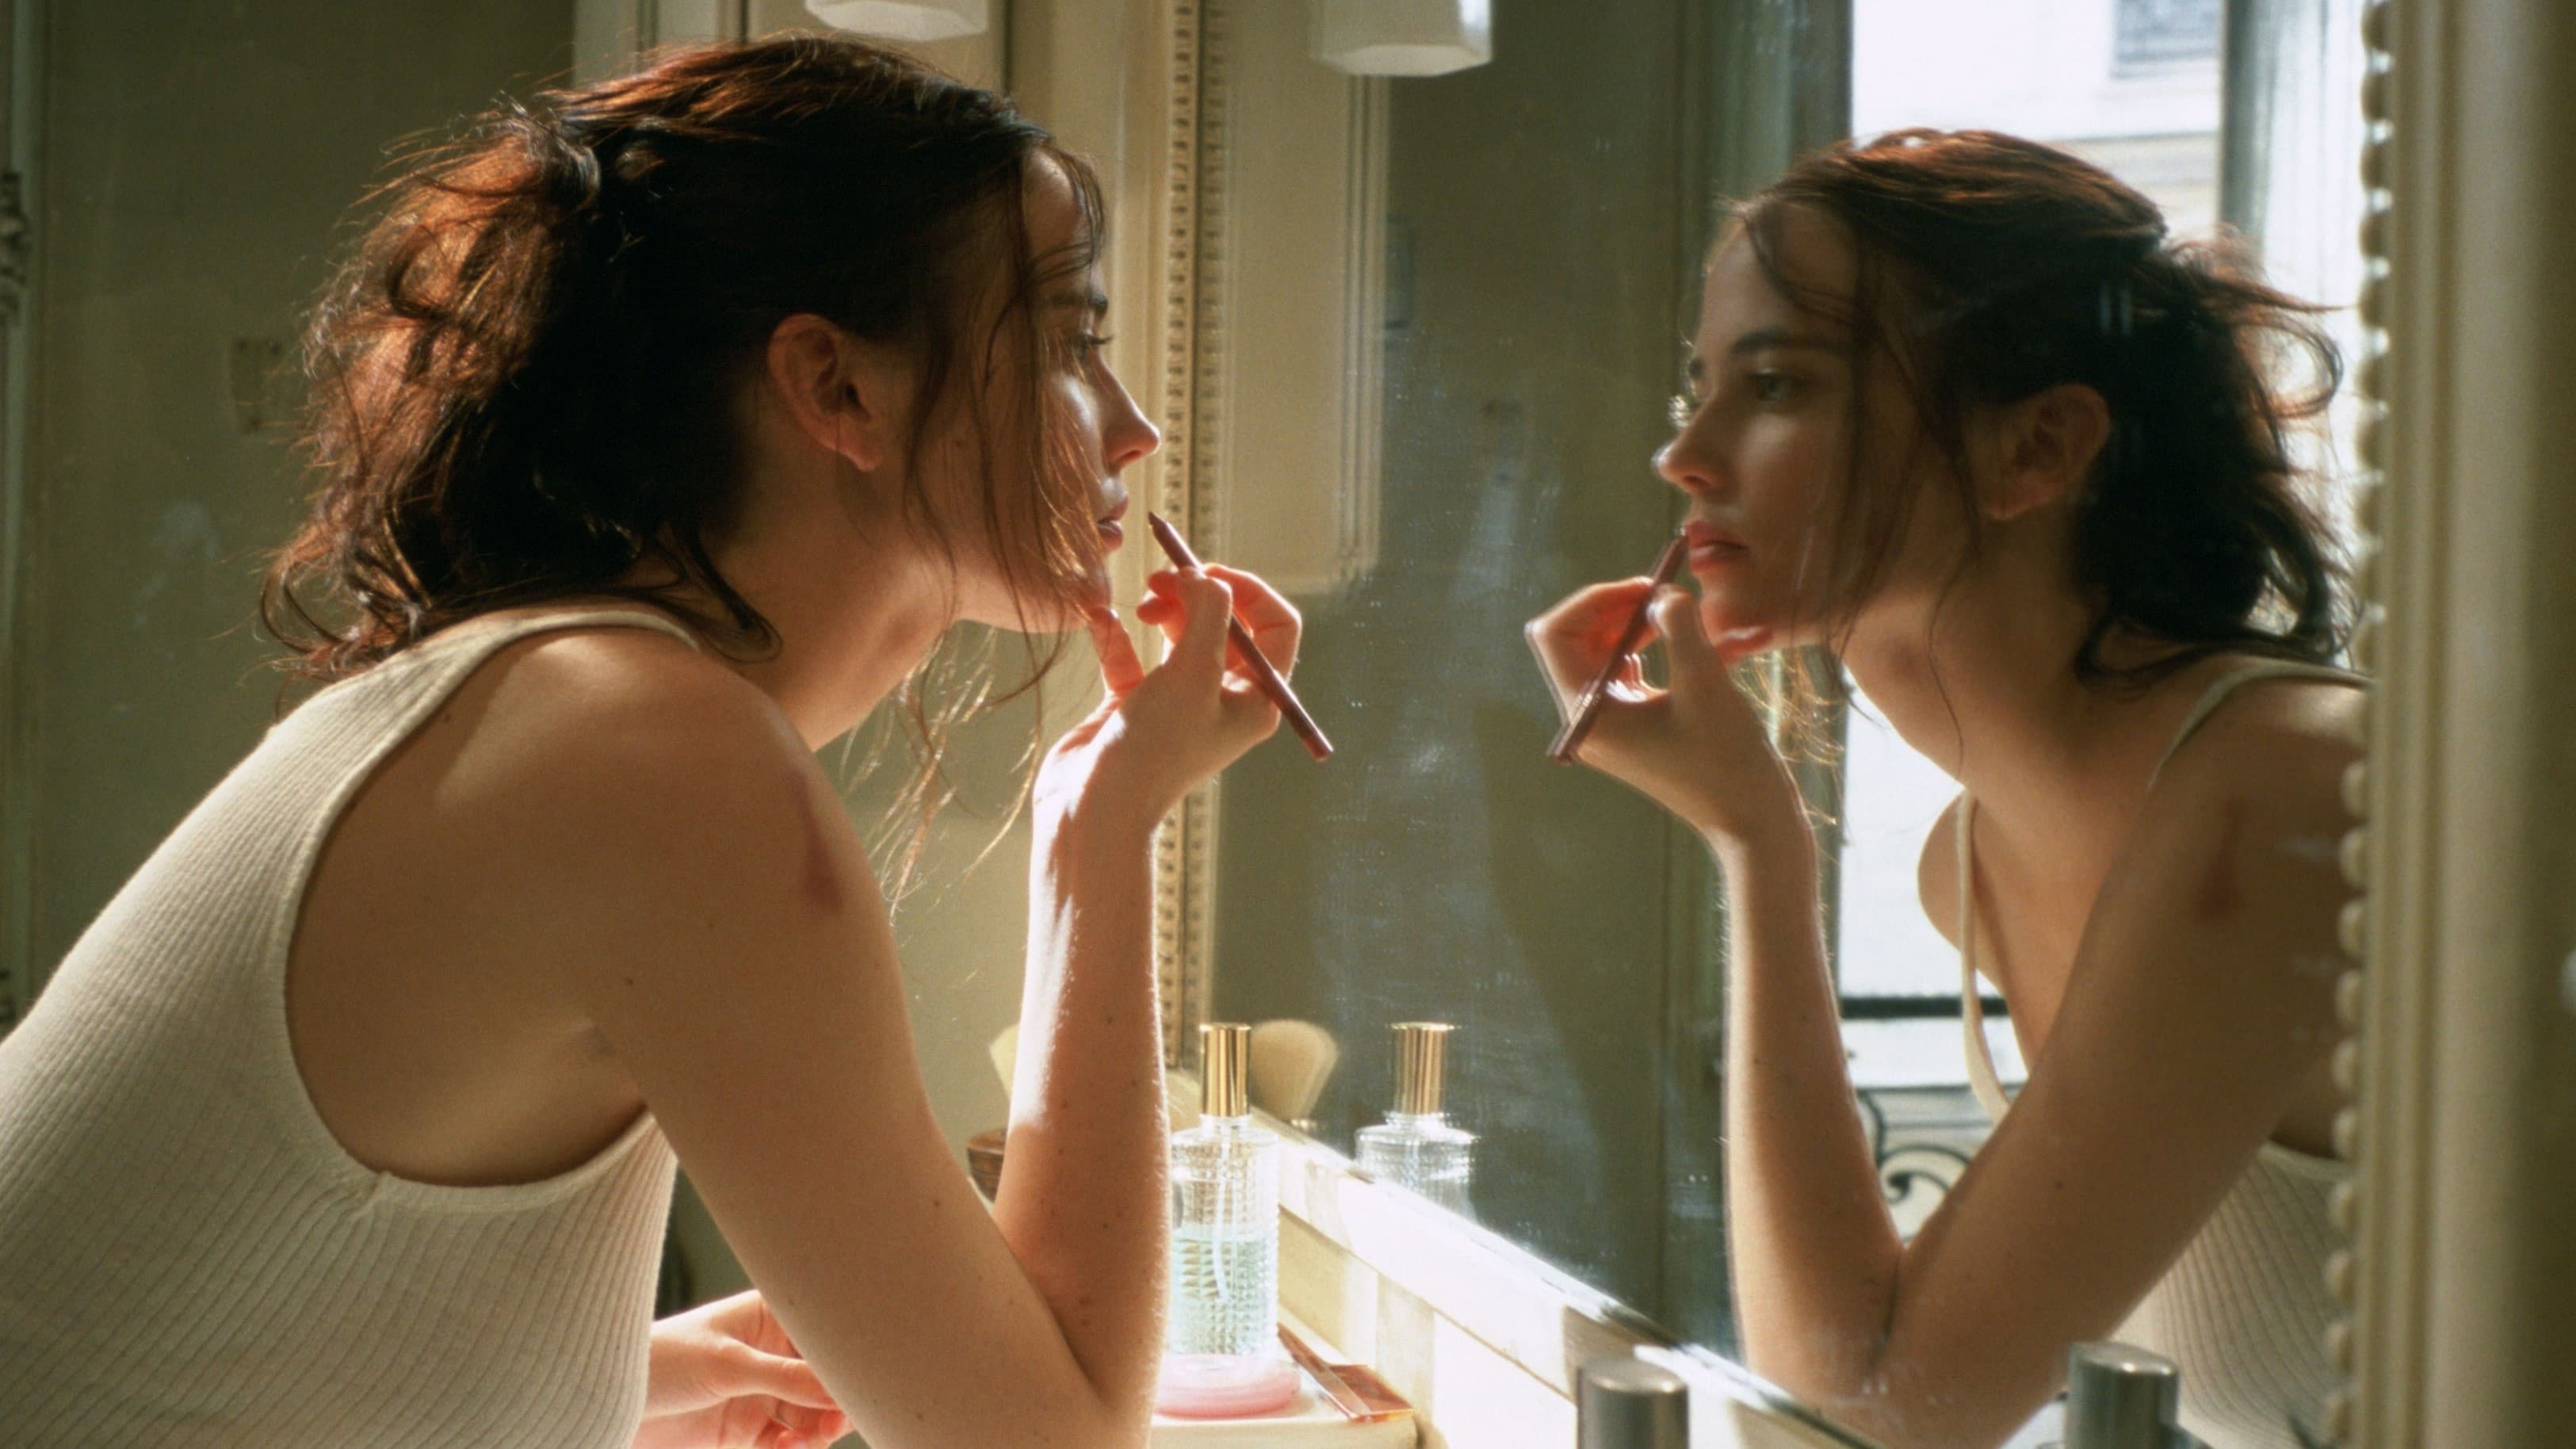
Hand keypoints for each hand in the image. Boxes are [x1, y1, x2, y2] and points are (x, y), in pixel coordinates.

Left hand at [631, 1290, 850, 1448]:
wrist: (605, 1401)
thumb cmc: (661, 1359)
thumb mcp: (727, 1365)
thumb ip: (785, 1377)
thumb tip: (839, 1384)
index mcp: (768, 1319)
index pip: (822, 1331)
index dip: (846, 1350)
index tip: (865, 1371)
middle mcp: (769, 1356)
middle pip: (821, 1378)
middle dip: (837, 1396)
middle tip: (844, 1414)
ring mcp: (757, 1394)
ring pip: (808, 1414)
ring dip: (819, 1426)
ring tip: (820, 1436)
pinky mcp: (743, 1431)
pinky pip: (784, 1442)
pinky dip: (793, 1448)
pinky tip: (789, 1447)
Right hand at [1037, 564, 1302, 834]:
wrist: (1095, 811)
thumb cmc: (1154, 749)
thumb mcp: (1193, 672)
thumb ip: (1208, 613)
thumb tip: (1203, 575)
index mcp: (1256, 701)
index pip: (1275, 627)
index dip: (1247, 590)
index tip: (1205, 572)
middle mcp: (1223, 702)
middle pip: (1225, 625)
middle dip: (1197, 594)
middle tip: (1161, 580)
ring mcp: (1178, 705)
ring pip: (1180, 636)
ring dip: (1163, 610)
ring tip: (1140, 603)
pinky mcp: (1134, 708)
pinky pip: (1134, 658)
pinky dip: (1119, 635)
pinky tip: (1101, 619)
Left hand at [1525, 579, 1800, 845]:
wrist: (1752, 821)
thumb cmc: (1729, 760)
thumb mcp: (1706, 685)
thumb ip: (1680, 629)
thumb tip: (1664, 590)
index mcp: (1588, 716)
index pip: (1555, 636)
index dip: (1593, 599)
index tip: (1644, 586)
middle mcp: (1588, 721)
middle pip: (1573, 639)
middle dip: (1614, 607)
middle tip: (1664, 592)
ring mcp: (1609, 724)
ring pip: (1599, 650)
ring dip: (1632, 622)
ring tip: (1676, 613)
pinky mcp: (1633, 725)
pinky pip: (1624, 669)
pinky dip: (1648, 645)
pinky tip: (1683, 637)